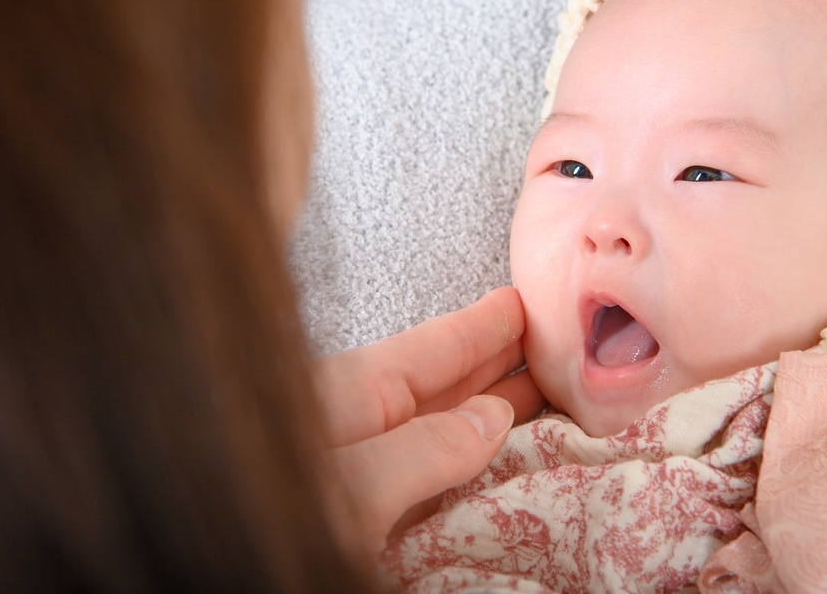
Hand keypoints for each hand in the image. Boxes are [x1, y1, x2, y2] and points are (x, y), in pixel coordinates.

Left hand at [312, 287, 544, 554]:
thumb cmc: (269, 525)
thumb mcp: (351, 487)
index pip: (432, 348)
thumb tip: (492, 416)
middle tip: (556, 346)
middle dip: (501, 364)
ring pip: (446, 435)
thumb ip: (423, 448)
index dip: (485, 324)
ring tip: (549, 399)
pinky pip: (437, 485)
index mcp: (348, 397)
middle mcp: (361, 430)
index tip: (525, 302)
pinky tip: (505, 470)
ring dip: (496, 418)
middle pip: (445, 385)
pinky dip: (477, 470)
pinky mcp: (370, 524)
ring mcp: (366, 478)